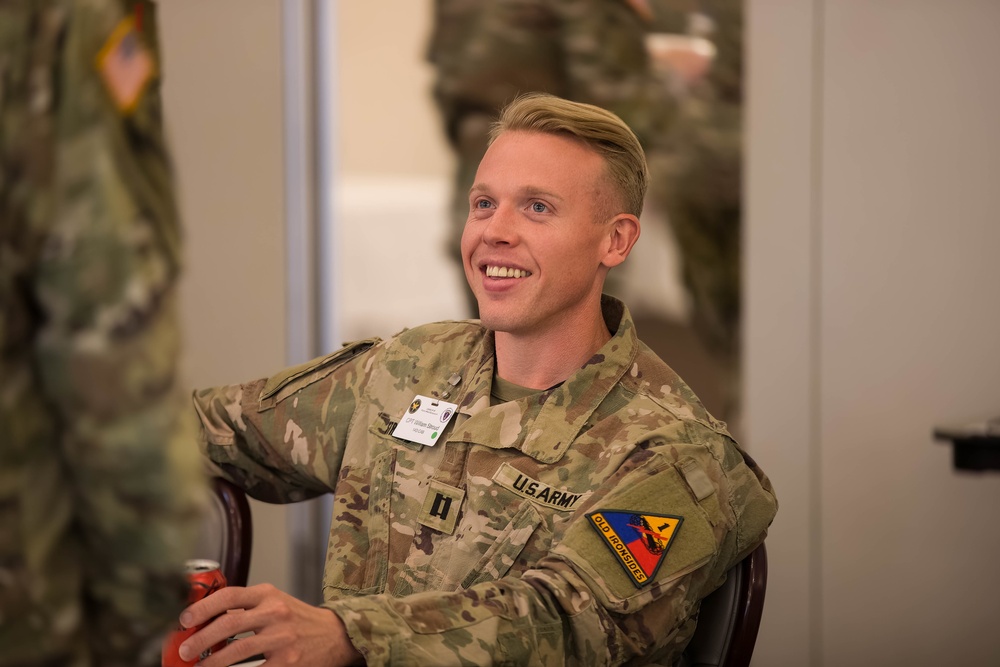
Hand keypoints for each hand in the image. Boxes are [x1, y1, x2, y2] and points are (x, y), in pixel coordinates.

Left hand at [176, 583, 362, 666]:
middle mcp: (275, 613)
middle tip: (185, 650)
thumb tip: (206, 620)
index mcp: (268, 594)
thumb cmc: (299, 620)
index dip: (202, 608)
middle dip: (200, 639)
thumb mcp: (275, 602)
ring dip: (212, 662)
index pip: (229, 596)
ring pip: (238, 652)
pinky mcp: (288, 662)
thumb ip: (247, 607)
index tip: (184, 620)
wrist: (335, 635)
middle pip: (228, 624)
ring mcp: (282, 639)